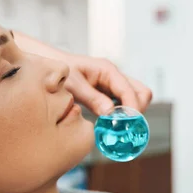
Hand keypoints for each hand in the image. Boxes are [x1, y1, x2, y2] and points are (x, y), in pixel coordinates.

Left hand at [13, 31, 151, 114]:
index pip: (130, 91)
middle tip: (125, 127)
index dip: (132, 109)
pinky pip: (125, 103)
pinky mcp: (110, 92)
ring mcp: (114, 84)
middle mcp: (115, 76)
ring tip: (118, 127)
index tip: (127, 125)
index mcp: (107, 70)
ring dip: (132, 113)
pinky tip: (111, 124)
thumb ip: (92, 98)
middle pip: (142, 93)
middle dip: (138, 110)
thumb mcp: (74, 86)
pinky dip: (124, 114)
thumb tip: (110, 113)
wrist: (51, 65)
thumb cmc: (61, 73)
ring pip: (137, 98)